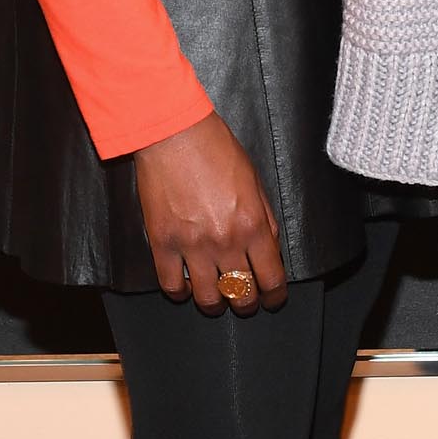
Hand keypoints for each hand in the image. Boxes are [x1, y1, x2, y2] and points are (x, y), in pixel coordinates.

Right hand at [132, 112, 286, 313]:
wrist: (174, 134)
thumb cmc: (215, 149)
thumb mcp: (254, 181)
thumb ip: (264, 218)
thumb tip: (269, 247)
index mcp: (252, 225)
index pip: (271, 278)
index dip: (275, 296)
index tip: (273, 299)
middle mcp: (225, 241)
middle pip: (241, 294)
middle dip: (247, 303)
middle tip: (244, 301)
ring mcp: (192, 245)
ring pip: (207, 298)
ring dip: (215, 305)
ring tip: (215, 300)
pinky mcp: (162, 243)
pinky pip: (171, 284)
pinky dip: (180, 292)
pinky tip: (185, 286)